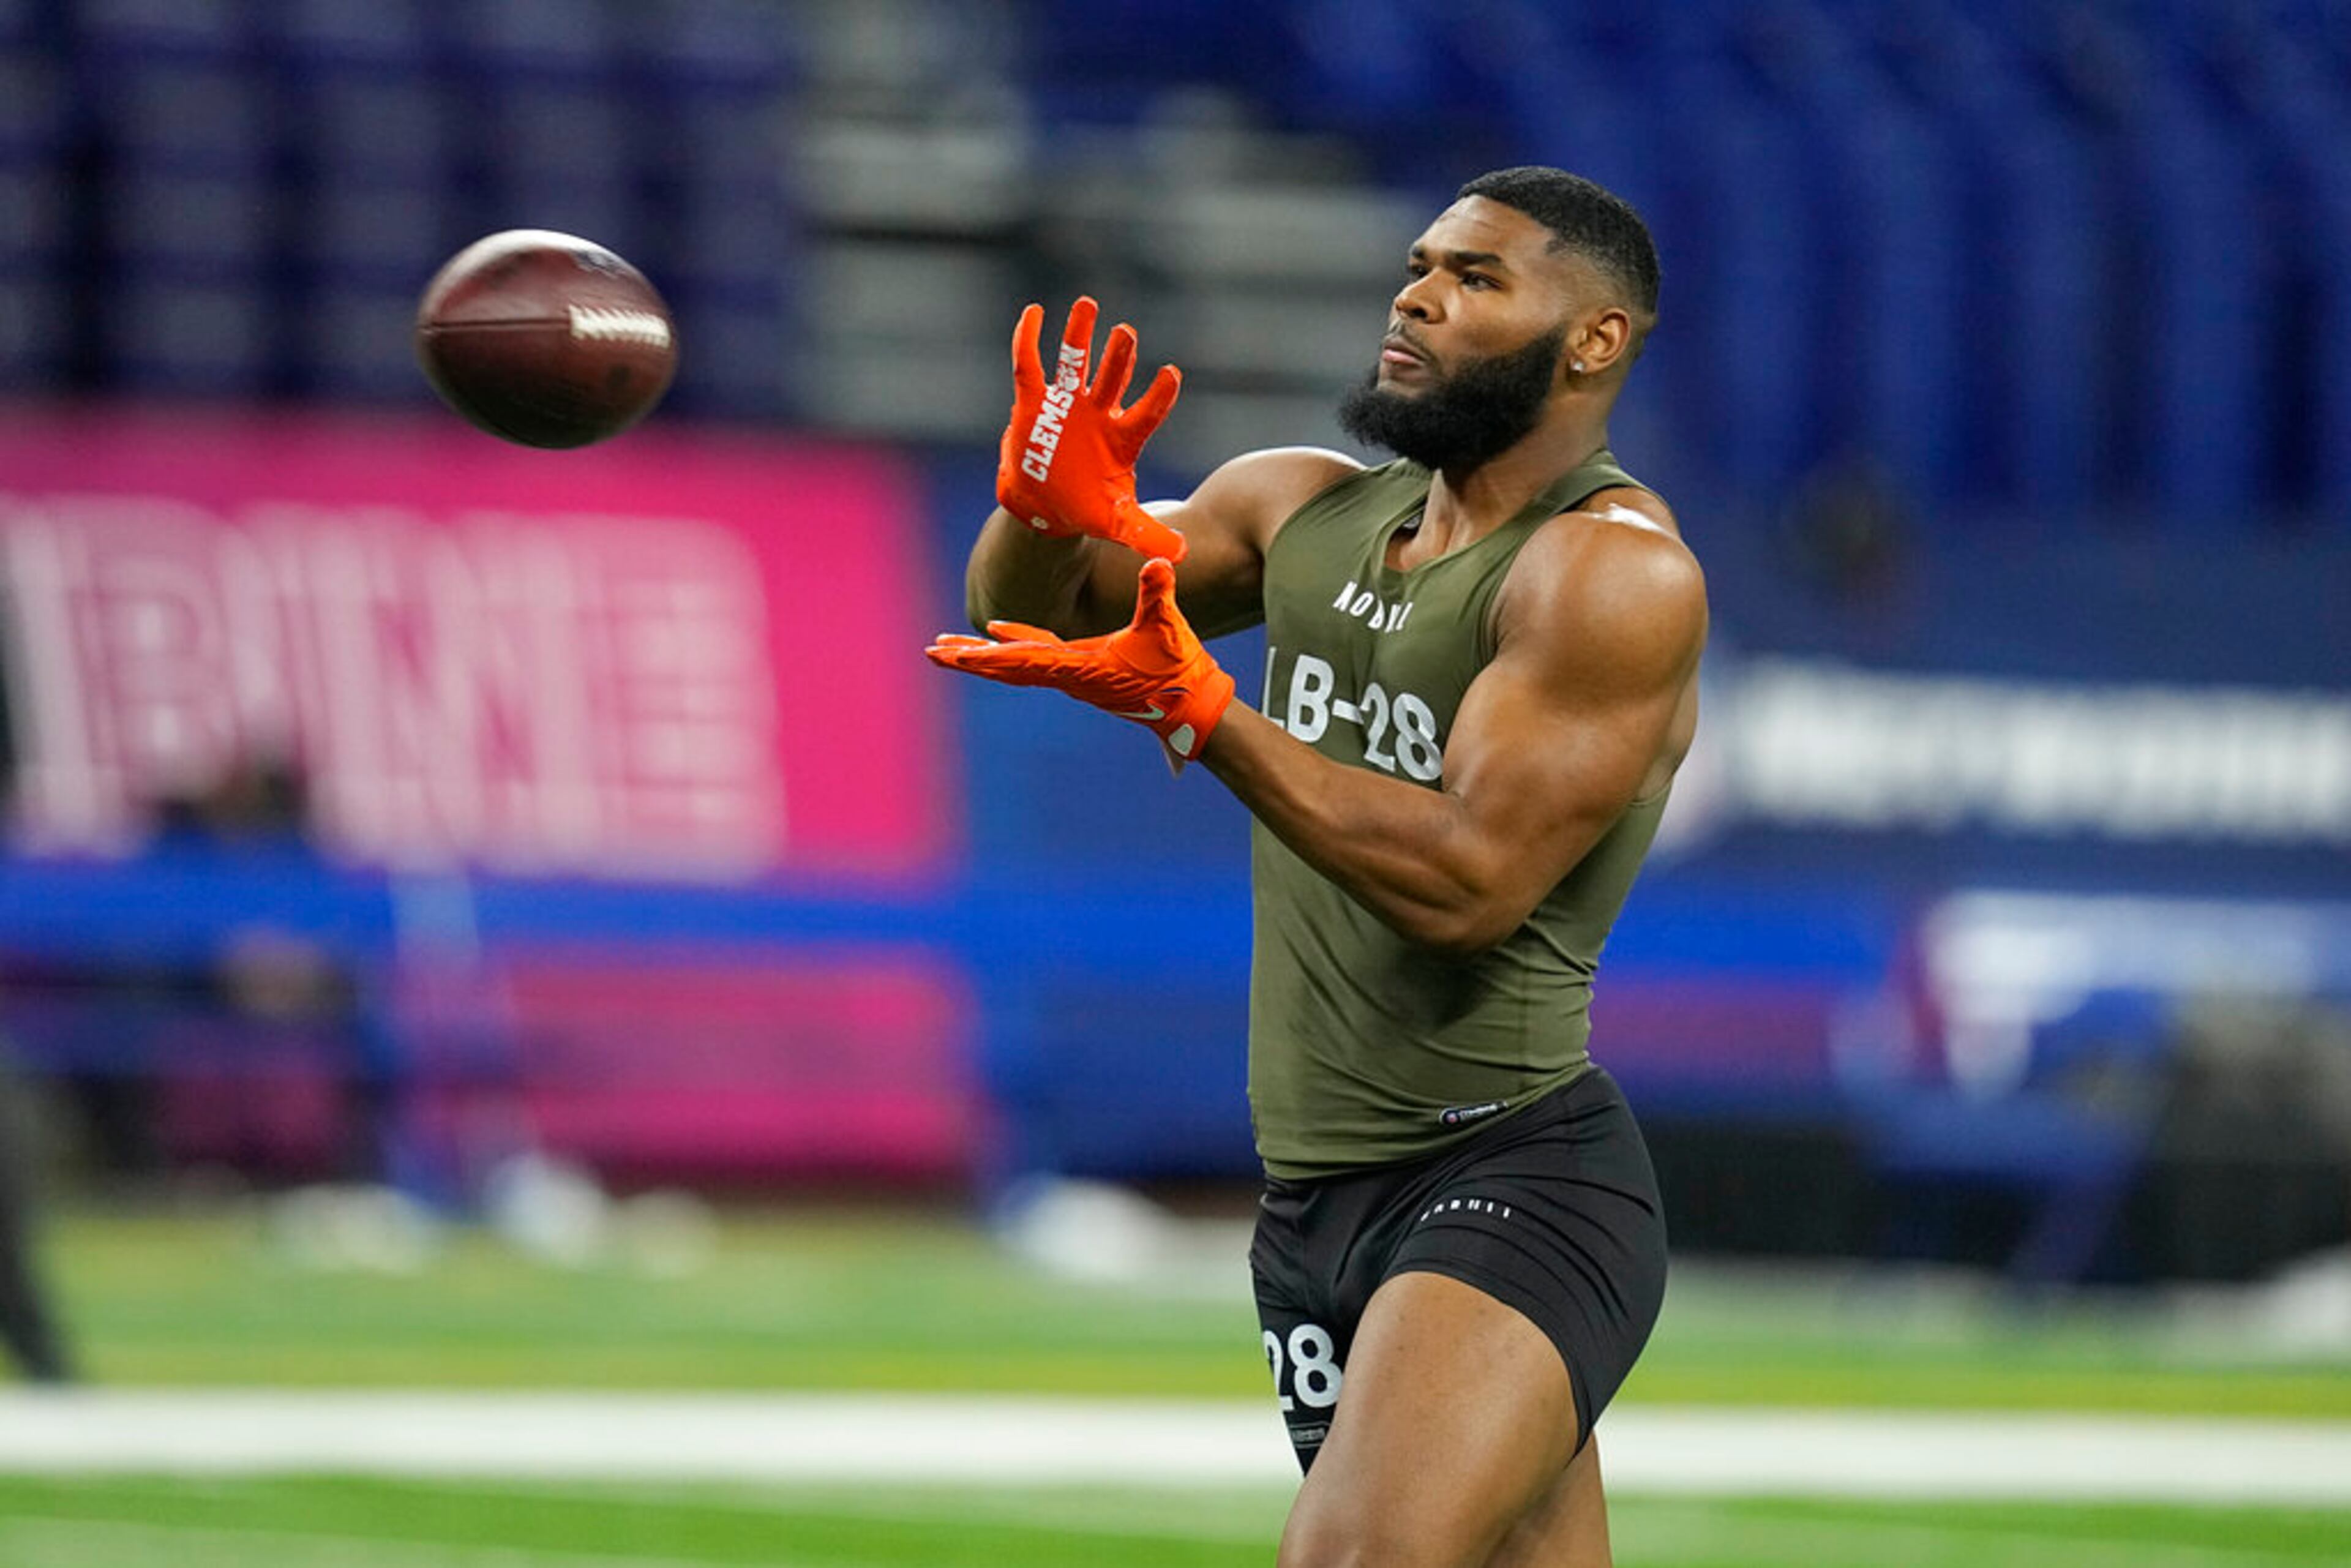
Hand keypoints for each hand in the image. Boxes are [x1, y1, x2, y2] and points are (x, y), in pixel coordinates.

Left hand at [927, 558, 1232, 762]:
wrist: (1191, 705)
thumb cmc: (1178, 668)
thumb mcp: (1166, 625)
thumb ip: (1157, 592)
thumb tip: (1158, 562)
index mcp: (1080, 667)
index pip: (1026, 659)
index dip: (991, 655)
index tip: (958, 655)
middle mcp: (1068, 675)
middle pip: (1008, 668)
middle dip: (969, 660)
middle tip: (932, 653)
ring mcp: (1073, 676)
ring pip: (1017, 666)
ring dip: (983, 657)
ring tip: (949, 650)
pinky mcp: (1082, 673)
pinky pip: (1037, 659)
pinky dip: (1014, 647)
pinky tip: (997, 636)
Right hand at [996, 297, 1186, 561]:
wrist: (1044, 508)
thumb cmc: (1085, 508)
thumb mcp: (1117, 523)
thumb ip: (1147, 534)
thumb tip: (1181, 554)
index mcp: (1122, 439)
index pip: (1146, 413)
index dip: (1158, 395)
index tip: (1171, 374)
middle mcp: (1097, 415)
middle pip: (1111, 379)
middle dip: (1117, 356)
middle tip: (1125, 333)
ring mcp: (1066, 406)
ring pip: (1074, 363)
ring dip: (1079, 335)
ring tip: (1088, 305)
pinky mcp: (1033, 404)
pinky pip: (1029, 367)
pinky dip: (1028, 340)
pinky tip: (1034, 312)